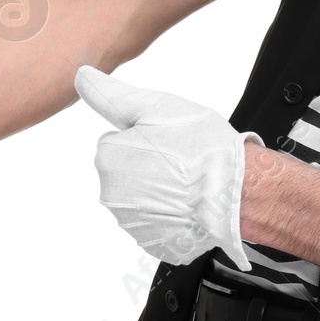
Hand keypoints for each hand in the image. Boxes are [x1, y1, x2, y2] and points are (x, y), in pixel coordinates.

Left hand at [74, 65, 261, 270]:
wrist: (237, 191)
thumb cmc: (200, 147)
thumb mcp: (155, 106)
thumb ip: (111, 94)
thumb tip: (82, 76)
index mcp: (108, 159)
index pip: (116, 141)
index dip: (143, 137)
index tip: (167, 140)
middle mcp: (112, 196)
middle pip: (125, 171)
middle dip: (147, 164)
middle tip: (179, 159)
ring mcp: (133, 224)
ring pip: (142, 197)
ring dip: (159, 189)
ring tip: (187, 181)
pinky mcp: (155, 244)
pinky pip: (158, 222)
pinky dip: (171, 214)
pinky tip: (190, 204)